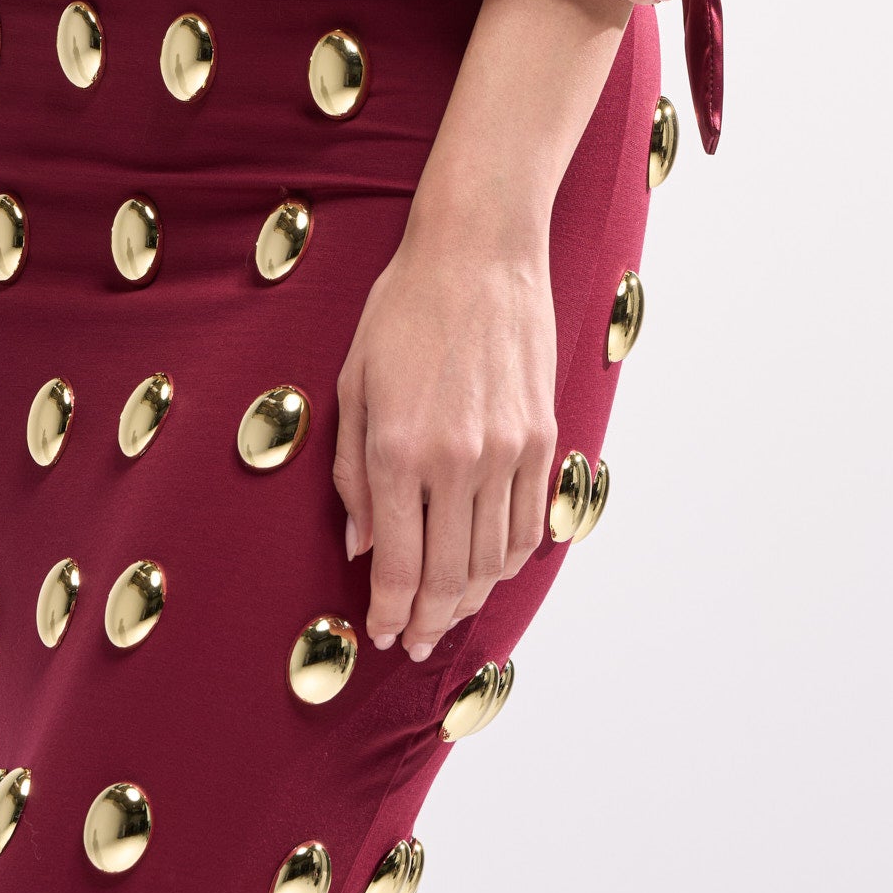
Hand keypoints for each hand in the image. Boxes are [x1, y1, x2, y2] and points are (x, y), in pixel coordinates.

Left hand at [333, 210, 557, 659]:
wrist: (478, 252)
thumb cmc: (404, 309)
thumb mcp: (353, 385)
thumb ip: (351, 474)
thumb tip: (358, 547)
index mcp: (398, 450)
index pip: (396, 565)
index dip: (387, 612)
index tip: (380, 632)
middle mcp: (456, 461)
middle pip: (447, 579)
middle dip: (426, 622)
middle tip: (412, 640)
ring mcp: (506, 452)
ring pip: (491, 562)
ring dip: (467, 600)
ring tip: (446, 612)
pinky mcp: (540, 438)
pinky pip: (528, 525)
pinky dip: (506, 561)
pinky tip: (486, 568)